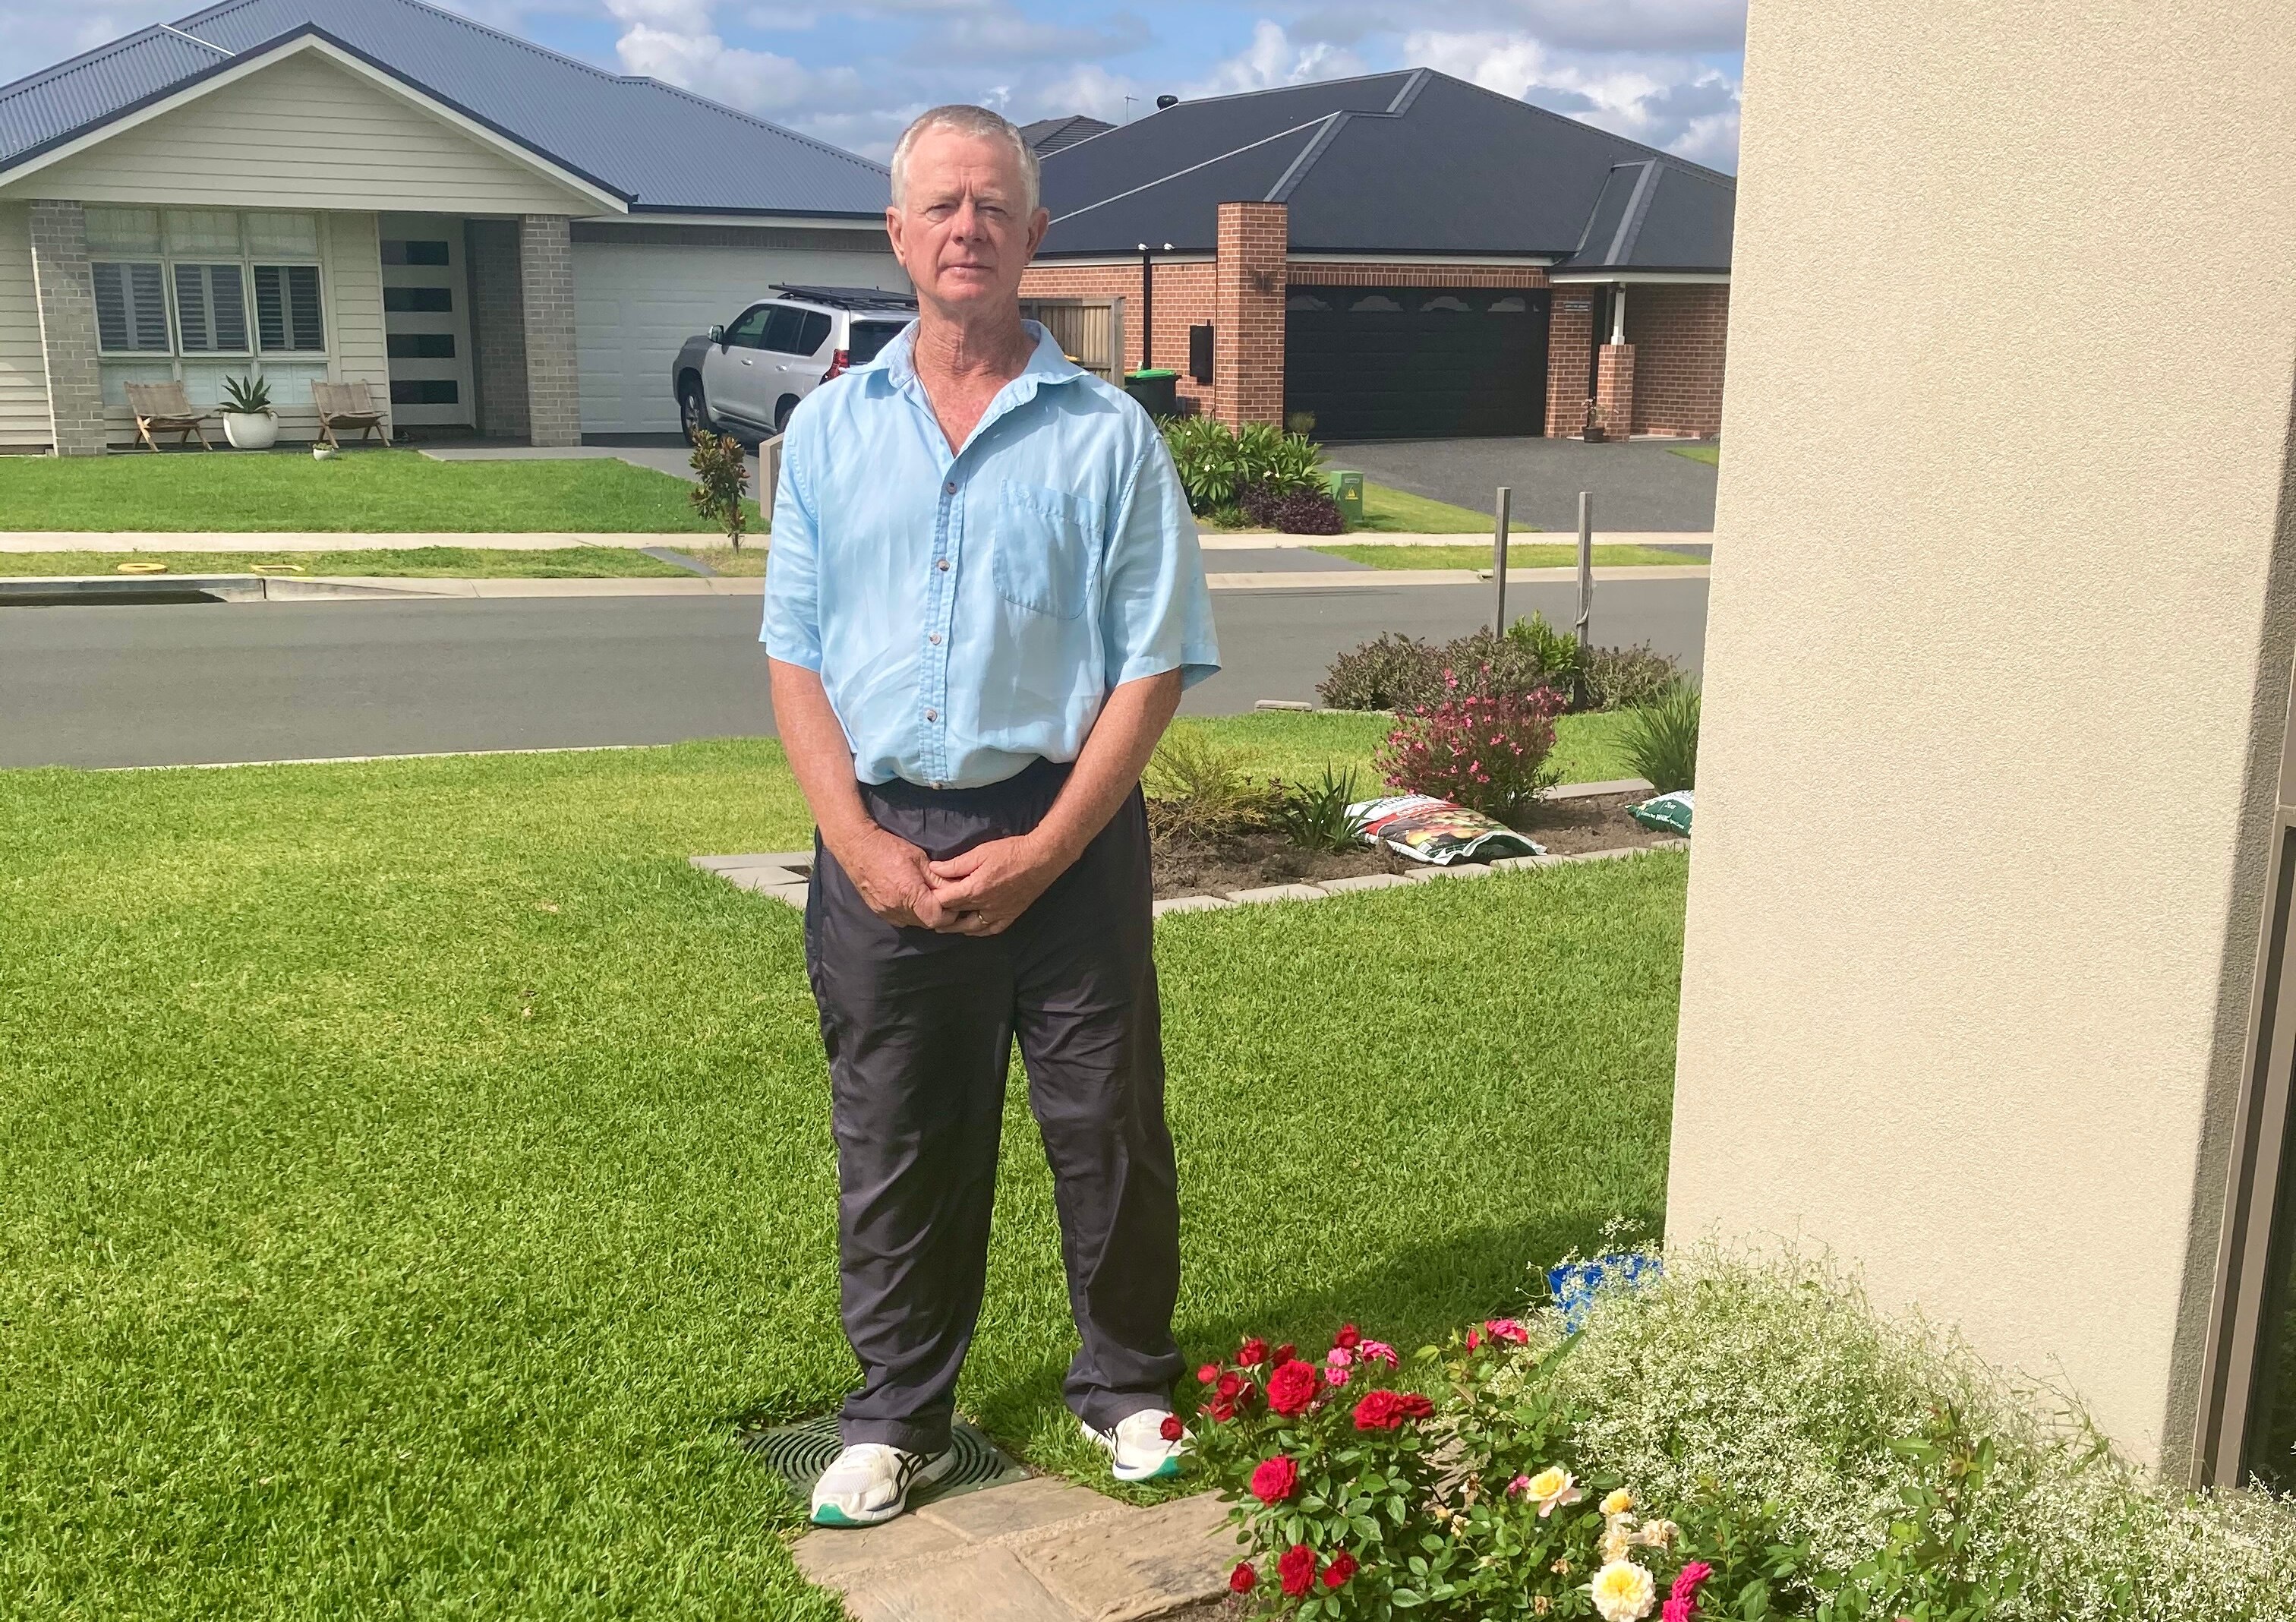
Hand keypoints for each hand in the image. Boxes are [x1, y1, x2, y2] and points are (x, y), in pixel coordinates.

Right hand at [828, 824, 952, 928]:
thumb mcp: (919, 858)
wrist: (857, 846)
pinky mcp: (878, 911)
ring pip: (913, 923)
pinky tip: (911, 900)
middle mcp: (897, 908)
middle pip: (926, 924)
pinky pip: (900, 920)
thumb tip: (954, 889)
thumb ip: (937, 878)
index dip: (949, 912)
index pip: (937, 918)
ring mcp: (885, 911)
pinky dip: (909, 913)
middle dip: (938, 914)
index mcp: (909, 894)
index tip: (953, 902)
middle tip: (942, 899)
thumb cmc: (888, 847)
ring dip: (923, 914)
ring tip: (927, 898)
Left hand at [925, 833, 1068, 935]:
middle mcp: (984, 906)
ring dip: (957, 928)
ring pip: (972, 928)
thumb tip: (933, 869)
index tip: (925, 897)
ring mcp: (998, 913)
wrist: (1041, 859)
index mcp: (974, 890)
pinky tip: (973, 930)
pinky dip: (979, 932)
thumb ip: (955, 865)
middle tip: (929, 915)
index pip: (945, 901)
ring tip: (945, 926)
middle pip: (956, 916)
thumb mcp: (979, 853)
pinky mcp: (1010, 915)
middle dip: (941, 915)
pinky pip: (992, 930)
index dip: (932, 900)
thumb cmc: (1010, 852)